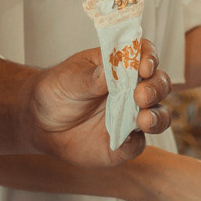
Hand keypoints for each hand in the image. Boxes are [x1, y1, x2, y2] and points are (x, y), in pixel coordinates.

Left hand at [28, 40, 172, 166]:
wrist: (41, 123)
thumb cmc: (57, 91)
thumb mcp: (69, 80)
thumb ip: (92, 77)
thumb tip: (111, 69)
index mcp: (120, 66)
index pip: (144, 55)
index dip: (149, 59)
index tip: (144, 67)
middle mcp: (131, 90)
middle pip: (159, 84)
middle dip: (156, 88)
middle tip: (141, 96)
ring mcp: (130, 117)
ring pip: (158, 115)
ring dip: (157, 117)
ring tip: (143, 121)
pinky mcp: (124, 143)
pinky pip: (138, 144)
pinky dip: (136, 143)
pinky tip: (126, 141)